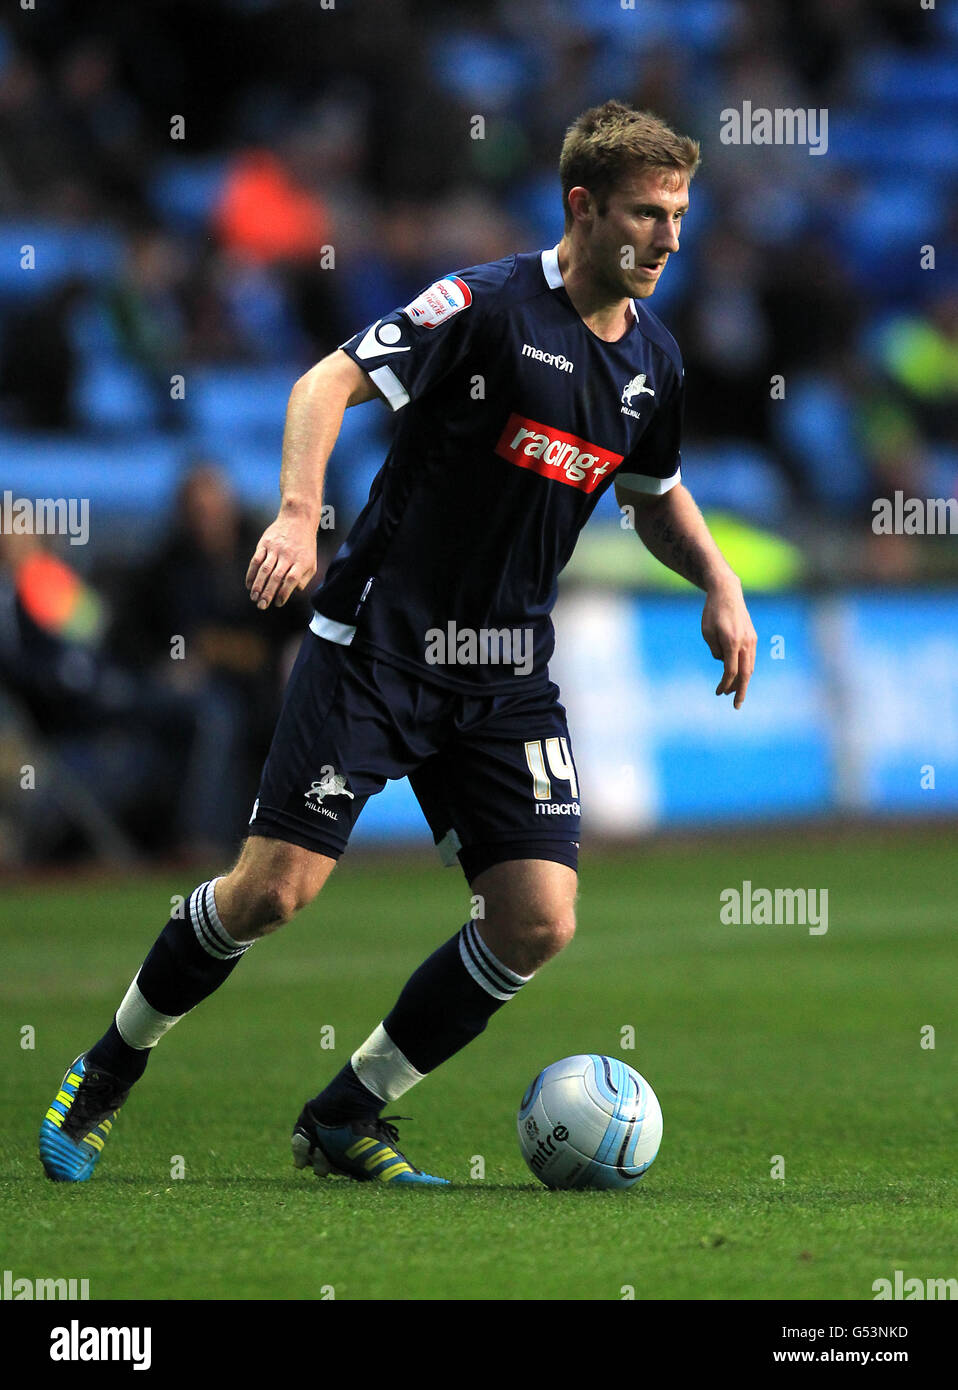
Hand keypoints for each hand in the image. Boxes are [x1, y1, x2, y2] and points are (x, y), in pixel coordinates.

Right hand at [245, 510, 317, 609]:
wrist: (297, 519)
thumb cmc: (305, 546)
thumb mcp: (311, 562)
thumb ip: (304, 579)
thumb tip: (294, 591)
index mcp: (301, 561)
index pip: (291, 579)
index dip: (284, 593)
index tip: (278, 603)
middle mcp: (288, 555)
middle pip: (276, 577)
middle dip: (268, 593)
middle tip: (262, 606)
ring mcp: (275, 549)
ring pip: (264, 569)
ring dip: (258, 585)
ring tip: (254, 598)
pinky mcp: (264, 543)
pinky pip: (256, 560)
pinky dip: (251, 573)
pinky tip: (248, 584)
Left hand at [701, 575, 756, 709]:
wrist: (727, 592)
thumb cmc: (712, 612)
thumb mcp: (707, 632)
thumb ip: (715, 651)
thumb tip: (723, 663)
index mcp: (732, 642)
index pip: (730, 671)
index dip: (725, 684)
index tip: (718, 692)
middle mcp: (745, 642)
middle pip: (746, 674)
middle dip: (741, 692)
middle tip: (736, 706)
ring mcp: (751, 640)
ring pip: (750, 667)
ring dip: (743, 681)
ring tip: (734, 692)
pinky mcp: (752, 637)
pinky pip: (750, 658)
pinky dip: (746, 670)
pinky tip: (739, 677)